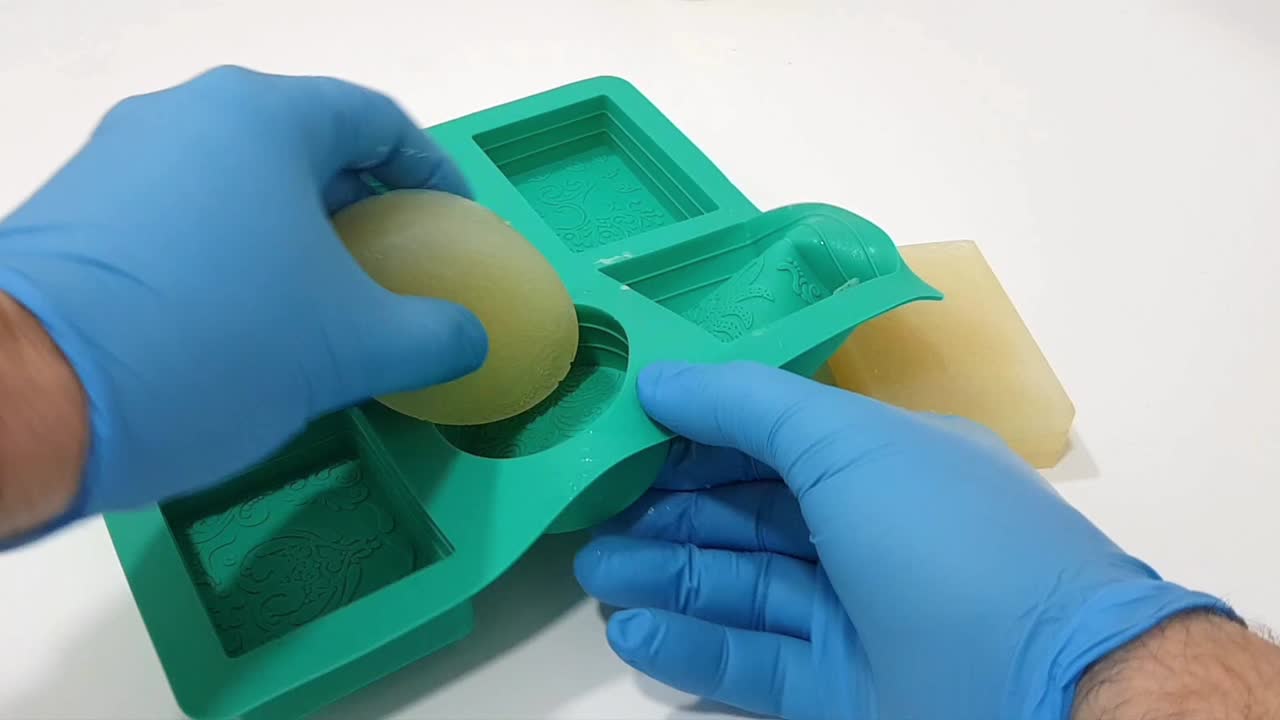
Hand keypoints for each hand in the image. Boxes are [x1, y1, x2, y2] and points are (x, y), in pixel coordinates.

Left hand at [0, 66, 485, 530]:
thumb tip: (465, 339)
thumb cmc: (214, 342)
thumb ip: (432, 335)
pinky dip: (231, 251)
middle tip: (392, 270)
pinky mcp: (78, 210)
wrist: (29, 394)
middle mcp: (186, 115)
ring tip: (321, 303)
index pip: (375, 121)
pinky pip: (183, 213)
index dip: (430, 173)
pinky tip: (242, 318)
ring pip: (239, 180)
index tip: (450, 224)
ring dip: (294, 233)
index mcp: (262, 116)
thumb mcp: (351, 346)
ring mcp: (121, 158)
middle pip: (304, 146)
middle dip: (361, 207)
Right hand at [575, 362, 1229, 718]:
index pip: (775, 436)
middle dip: (669, 509)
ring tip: (593, 570)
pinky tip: (632, 631)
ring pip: (741, 588)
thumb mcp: (850, 442)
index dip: (701, 430)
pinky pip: (750, 662)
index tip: (625, 427)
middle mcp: (870, 534)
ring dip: (665, 577)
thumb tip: (659, 375)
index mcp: (885, 461)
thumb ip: (749, 404)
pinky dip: (690, 647)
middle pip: (749, 514)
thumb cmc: (945, 538)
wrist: (1045, 686)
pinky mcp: (838, 690)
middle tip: (591, 508)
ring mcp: (855, 617)